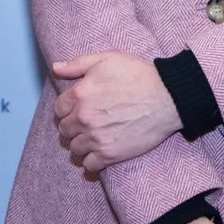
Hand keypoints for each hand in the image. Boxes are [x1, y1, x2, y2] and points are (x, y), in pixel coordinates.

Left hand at [51, 51, 180, 176]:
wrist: (167, 97)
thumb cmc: (139, 75)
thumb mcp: (107, 59)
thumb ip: (78, 63)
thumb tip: (56, 68)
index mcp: (80, 94)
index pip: (59, 109)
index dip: (67, 109)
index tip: (77, 110)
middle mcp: (84, 118)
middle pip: (64, 130)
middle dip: (72, 126)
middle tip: (85, 124)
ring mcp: (96, 138)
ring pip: (74, 148)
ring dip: (80, 144)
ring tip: (91, 139)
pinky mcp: (110, 154)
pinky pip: (89, 165)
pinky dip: (91, 161)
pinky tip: (98, 154)